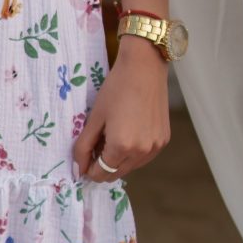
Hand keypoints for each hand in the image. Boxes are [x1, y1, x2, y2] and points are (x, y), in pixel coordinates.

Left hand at [72, 38, 170, 182]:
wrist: (145, 68)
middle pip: (115, 174)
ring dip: (118, 160)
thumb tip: (79, 169)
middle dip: (102, 165)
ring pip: (130, 167)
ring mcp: (155, 147)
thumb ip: (83, 146)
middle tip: (95, 145)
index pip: (100, 173)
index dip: (89, 169)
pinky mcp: (163, 140)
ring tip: (111, 136)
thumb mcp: (94, 118)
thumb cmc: (116, 89)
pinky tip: (127, 133)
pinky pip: (143, 157)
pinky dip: (132, 152)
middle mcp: (141, 152)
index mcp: (121, 146)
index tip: (83, 158)